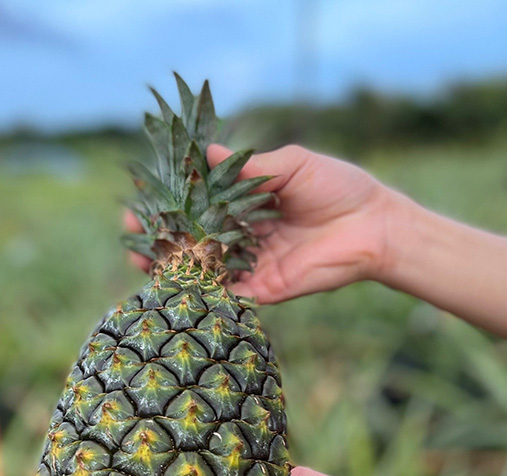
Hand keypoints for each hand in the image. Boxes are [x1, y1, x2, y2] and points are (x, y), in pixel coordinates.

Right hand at [125, 144, 404, 302]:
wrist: (374, 225)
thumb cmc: (339, 187)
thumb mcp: (291, 164)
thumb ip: (249, 166)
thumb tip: (208, 151)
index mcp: (247, 206)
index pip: (199, 206)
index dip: (170, 202)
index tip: (141, 196)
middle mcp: (244, 237)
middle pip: (193, 239)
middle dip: (160, 235)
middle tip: (132, 229)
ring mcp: (252, 265)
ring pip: (204, 269)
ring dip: (171, 265)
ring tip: (142, 256)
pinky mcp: (264, 289)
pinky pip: (228, 294)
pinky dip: (202, 290)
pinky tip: (175, 281)